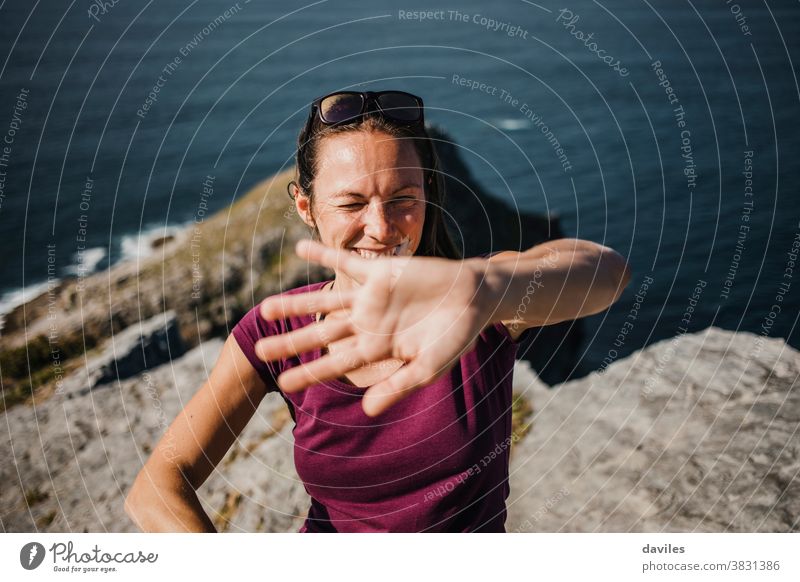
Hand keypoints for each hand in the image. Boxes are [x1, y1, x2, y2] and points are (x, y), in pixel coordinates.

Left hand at [255, 239, 491, 416]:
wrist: (473, 298)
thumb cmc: (454, 337)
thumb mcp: (428, 367)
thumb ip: (397, 386)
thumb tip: (368, 410)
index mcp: (376, 349)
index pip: (335, 364)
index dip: (309, 373)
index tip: (282, 384)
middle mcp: (367, 324)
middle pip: (320, 336)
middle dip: (291, 343)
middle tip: (259, 350)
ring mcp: (370, 298)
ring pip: (324, 302)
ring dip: (296, 304)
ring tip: (265, 309)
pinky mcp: (380, 272)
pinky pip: (346, 262)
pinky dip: (323, 255)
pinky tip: (300, 249)